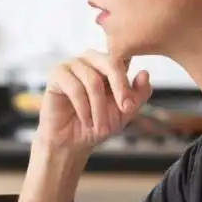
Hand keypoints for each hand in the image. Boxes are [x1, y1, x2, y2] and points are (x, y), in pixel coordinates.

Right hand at [36, 50, 151, 152]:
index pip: (123, 60)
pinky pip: (74, 88)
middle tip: (123, 111)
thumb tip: (145, 73)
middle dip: (119, 89)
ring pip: (93, 80)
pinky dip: (83, 108)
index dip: (127, 83)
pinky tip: (86, 121)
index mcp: (108, 63)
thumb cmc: (98, 124)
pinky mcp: (57, 75)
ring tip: (100, 125)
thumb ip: (139, 94)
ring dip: (99, 107)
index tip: (129, 107)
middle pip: (110, 63)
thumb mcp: (125, 112)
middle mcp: (90, 59)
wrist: (72, 143)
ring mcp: (72, 64)